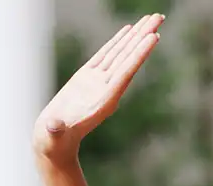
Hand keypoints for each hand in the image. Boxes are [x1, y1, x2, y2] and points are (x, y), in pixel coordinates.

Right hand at [33, 13, 163, 161]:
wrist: (53, 140)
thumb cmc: (53, 140)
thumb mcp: (54, 135)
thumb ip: (55, 129)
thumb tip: (53, 125)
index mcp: (104, 100)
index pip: (125, 72)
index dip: (139, 54)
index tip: (154, 37)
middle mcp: (106, 88)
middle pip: (129, 57)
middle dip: (143, 37)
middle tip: (159, 17)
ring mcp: (99, 81)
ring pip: (121, 53)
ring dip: (135, 35)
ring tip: (150, 19)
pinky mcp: (88, 77)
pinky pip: (106, 55)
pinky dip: (117, 42)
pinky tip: (128, 30)